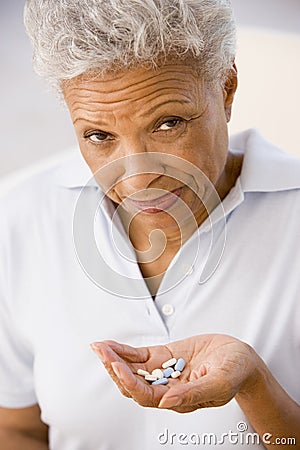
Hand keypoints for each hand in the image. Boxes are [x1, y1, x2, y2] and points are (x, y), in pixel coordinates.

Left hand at [91, 334, 258, 412]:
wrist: (240, 356)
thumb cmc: (235, 371)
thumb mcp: (220, 382)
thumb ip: (193, 393)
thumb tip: (165, 403)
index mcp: (179, 399)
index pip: (147, 396)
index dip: (130, 382)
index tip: (118, 366)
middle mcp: (167, 388)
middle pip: (132, 384)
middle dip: (115, 368)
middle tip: (101, 351)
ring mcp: (163, 372)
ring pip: (132, 369)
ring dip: (114, 358)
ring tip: (99, 347)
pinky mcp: (163, 357)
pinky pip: (139, 355)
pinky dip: (124, 350)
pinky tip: (111, 345)